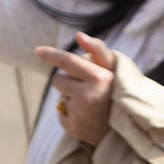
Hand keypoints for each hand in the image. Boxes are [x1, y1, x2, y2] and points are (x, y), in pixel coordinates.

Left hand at [35, 31, 116, 147]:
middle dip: (66, 81)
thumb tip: (79, 34)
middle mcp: (90, 95)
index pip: (68, 61)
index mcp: (101, 77)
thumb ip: (97, 50)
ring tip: (89, 104)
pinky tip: (86, 118)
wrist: (127, 129)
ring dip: (69, 97)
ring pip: (59, 97)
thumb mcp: (113, 70)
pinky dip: (70, 114)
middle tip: (85, 89)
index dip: (51, 55)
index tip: (37, 50)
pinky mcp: (74, 128)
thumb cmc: (116, 91)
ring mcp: (81, 114)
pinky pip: (61, 113)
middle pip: (58, 80)